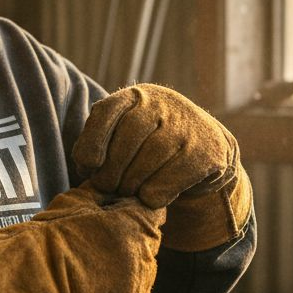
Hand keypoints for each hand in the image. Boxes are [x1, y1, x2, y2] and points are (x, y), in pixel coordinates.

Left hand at [73, 84, 251, 251]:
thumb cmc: (149, 143)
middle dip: (112, 170)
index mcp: (135, 96)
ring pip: (150, 159)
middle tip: (108, 187)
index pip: (106, 112)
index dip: (92, 142)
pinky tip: (151, 196)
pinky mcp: (207, 151)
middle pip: (128, 138)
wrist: (205, 145)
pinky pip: (172, 178)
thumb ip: (98, 142)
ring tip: (128, 191)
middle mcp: (163, 104)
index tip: (88, 167)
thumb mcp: (122, 132)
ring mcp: (188, 126)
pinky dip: (155, 194)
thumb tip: (85, 166)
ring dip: (132, 184)